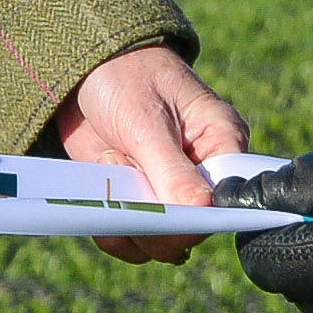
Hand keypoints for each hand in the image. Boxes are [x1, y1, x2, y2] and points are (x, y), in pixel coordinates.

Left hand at [48, 43, 251, 264]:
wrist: (83, 71)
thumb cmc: (125, 77)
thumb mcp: (146, 119)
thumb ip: (172, 168)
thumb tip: (202, 210)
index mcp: (221, 142)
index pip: (228, 196)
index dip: (202, 215)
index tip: (170, 217)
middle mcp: (201, 173)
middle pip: (194, 227)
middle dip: (159, 225)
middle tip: (131, 199)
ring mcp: (167, 190)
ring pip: (162, 241)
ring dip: (133, 229)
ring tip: (112, 189)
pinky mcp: (137, 200)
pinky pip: (134, 238)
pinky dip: (115, 234)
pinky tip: (100, 212)